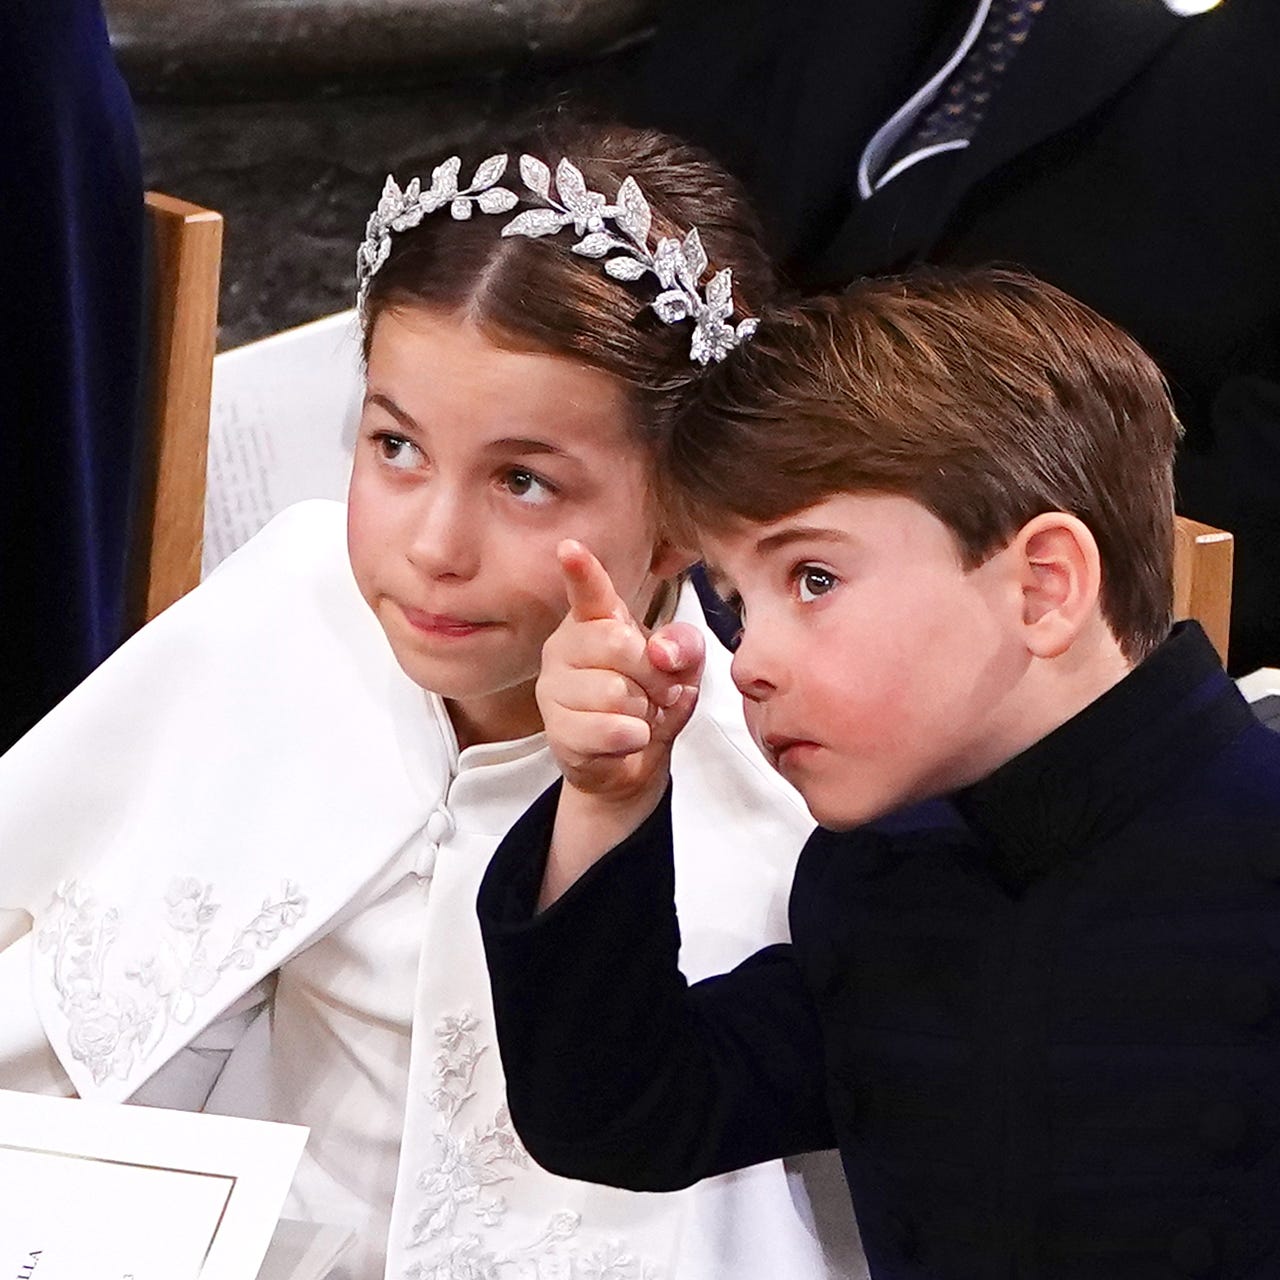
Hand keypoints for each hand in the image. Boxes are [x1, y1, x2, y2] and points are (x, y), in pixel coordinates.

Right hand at [538, 540, 704, 809]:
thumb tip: (663, 652)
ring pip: (615, 692)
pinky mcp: (557, 731)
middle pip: (618, 644)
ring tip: (637, 716)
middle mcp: (565, 647)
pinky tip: (629, 737)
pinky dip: (633, 737)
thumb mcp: (681, 667)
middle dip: (654, 674)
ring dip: (643, 711)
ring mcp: (554, 689)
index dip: (581, 570)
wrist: (631, 762)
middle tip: (659, 691)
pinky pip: (609, 730)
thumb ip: (683, 646)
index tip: (569, 548)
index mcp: (595, 620)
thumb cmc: (650, 700)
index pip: (589, 592)